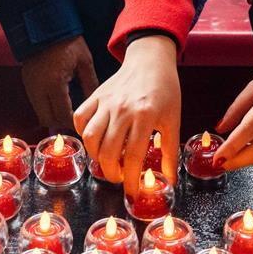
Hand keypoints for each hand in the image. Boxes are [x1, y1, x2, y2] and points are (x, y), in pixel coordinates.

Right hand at [21, 35, 98, 130]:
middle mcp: (39, 89)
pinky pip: (36, 103)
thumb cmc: (68, 42)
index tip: (82, 125)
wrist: (46, 27)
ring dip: (53, 116)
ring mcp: (30, 87)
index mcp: (55, 84)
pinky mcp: (27, 83)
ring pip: (40, 113)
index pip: (62, 115)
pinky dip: (46, 107)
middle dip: (61, 124)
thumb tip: (94, 103)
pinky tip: (58, 101)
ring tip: (67, 112)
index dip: (73, 123)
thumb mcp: (85, 62)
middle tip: (75, 121)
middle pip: (48, 120)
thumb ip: (90, 84)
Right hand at [74, 35, 179, 197]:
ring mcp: (106, 101)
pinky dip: (83, 133)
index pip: (132, 158)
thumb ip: (169, 152)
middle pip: (107, 152)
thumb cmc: (165, 90)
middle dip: (112, 174)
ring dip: (96, 157)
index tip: (132, 193)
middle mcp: (122, 109)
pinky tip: (96, 139)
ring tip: (108, 161)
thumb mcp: (173, 120)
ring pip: (90, 138)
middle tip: (120, 177)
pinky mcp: (95, 95)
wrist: (150, 60)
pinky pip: (80, 118)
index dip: (130, 181)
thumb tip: (168, 181)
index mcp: (144, 116)